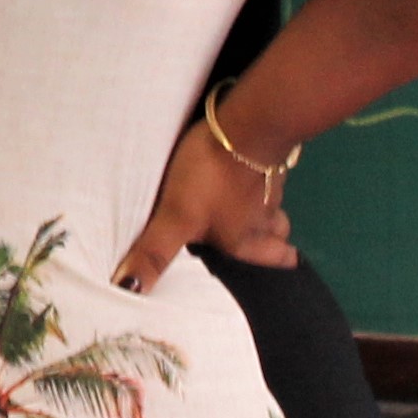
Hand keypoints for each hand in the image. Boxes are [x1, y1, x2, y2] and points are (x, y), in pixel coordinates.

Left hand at [115, 119, 297, 293]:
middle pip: (280, 232)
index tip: (288, 262)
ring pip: (275, 203)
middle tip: (273, 236)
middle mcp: (265, 216)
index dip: (279, 260)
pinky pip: (271, 173)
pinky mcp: (269, 155)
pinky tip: (250, 168)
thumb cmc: (211, 179)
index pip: (274, 257)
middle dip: (277, 237)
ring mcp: (272, 183)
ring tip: (255, 205)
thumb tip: (130, 289)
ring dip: (268, 207)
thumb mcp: (177, 218)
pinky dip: (263, 176)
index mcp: (246, 238)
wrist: (245, 127)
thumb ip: (155, 252)